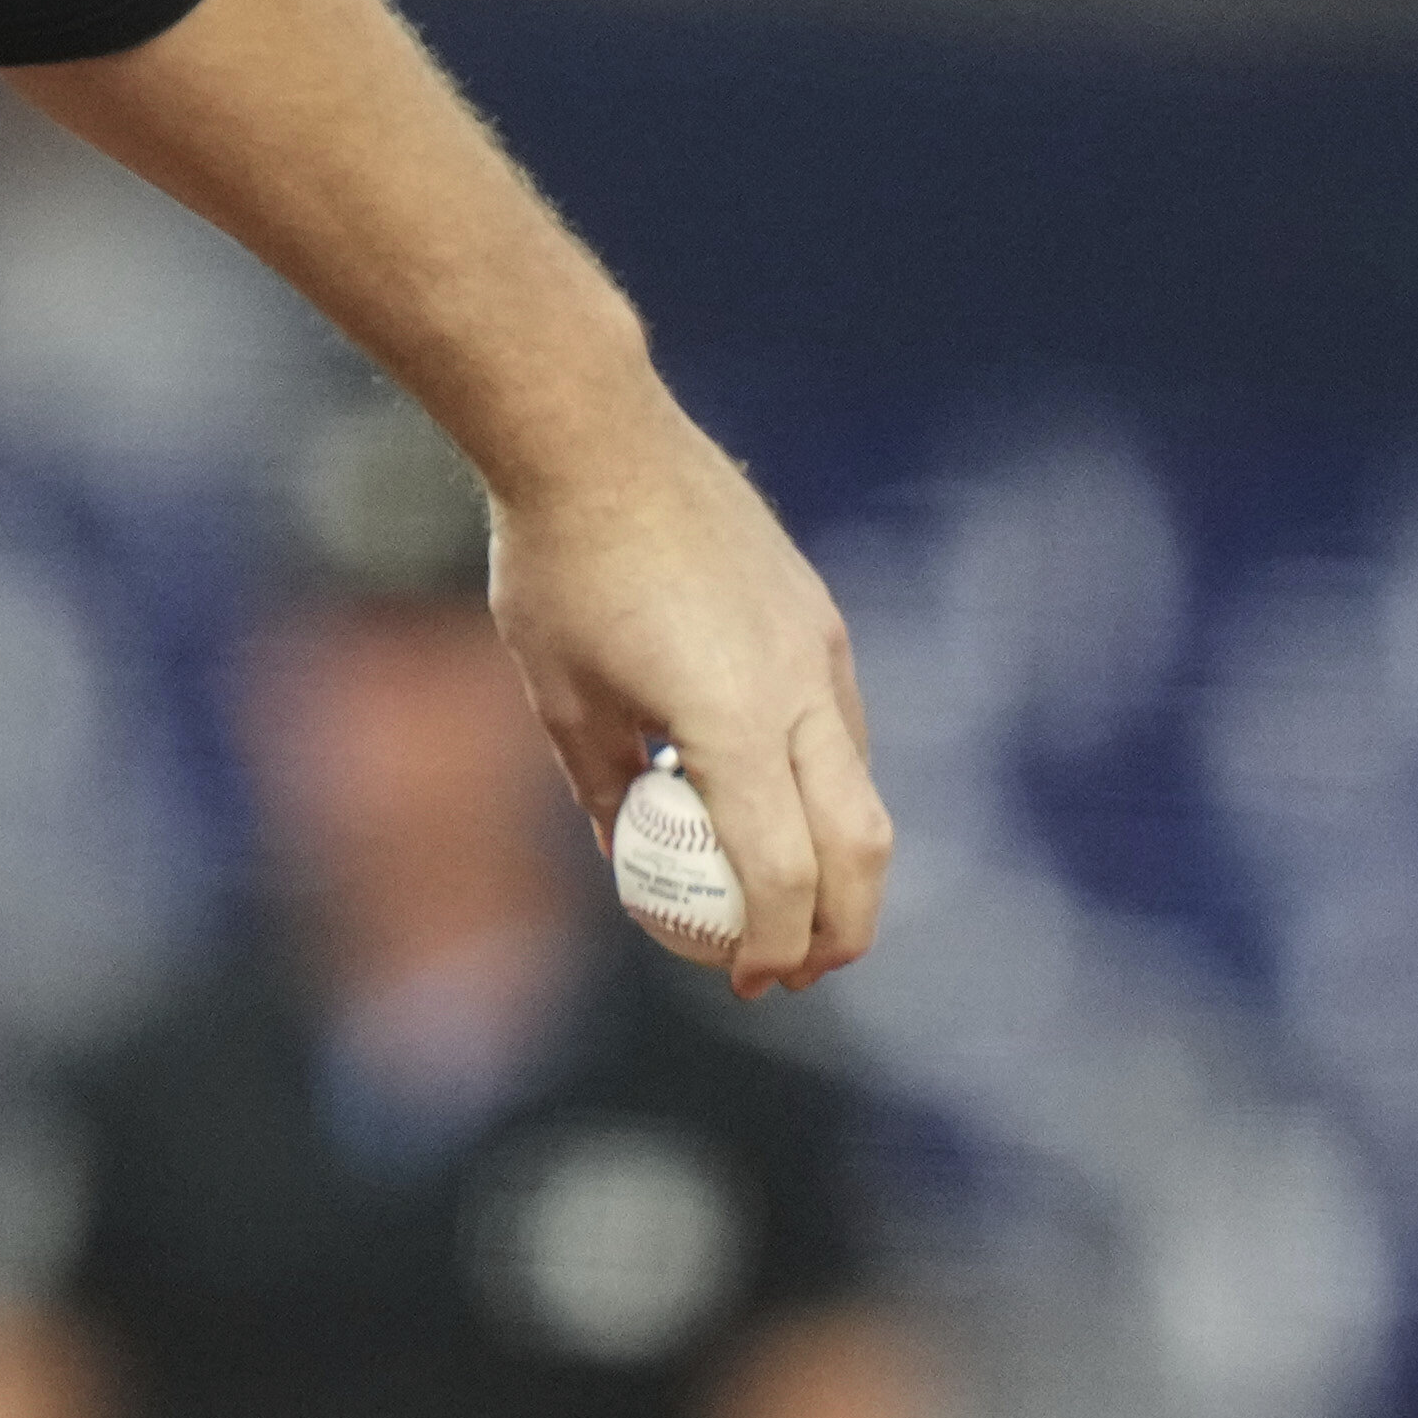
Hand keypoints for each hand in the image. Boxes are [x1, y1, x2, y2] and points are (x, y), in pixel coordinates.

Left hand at [485, 375, 886, 990]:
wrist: (596, 435)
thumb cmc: (556, 567)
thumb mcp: (560, 700)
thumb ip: (603, 792)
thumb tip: (628, 861)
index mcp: (731, 720)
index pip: (783, 872)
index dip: (773, 945)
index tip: (747, 982)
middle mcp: (797, 688)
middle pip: (859, 845)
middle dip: (840, 927)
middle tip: (796, 972)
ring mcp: (819, 647)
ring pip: (862, 785)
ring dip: (840, 860)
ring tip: (793, 905)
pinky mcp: (819, 617)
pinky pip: (842, 727)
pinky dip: (824, 788)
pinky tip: (772, 802)